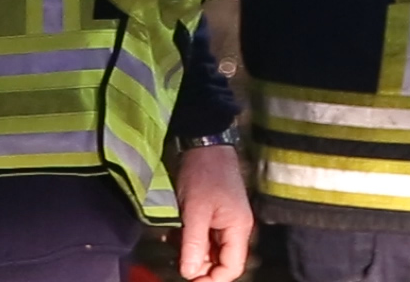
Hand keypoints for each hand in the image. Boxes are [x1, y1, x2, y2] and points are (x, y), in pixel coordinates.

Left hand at [175, 144, 252, 281]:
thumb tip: (189, 274)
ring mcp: (226, 220)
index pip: (232, 268)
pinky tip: (174, 234)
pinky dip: (190, 239)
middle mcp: (236, 228)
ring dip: (192, 252)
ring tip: (172, 245)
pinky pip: (205, 236)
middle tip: (176, 261)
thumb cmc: (203, 174)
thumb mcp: (195, 211)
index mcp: (238, 228)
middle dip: (199, 266)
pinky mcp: (214, 212)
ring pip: (211, 249)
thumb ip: (194, 244)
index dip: (212, 280)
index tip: (189, 280)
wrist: (204, 142)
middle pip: (221, 261)